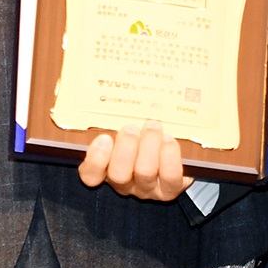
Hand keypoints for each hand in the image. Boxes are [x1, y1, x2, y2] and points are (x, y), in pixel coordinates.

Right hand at [77, 121, 192, 201]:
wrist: (176, 146)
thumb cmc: (142, 130)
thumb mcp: (123, 121)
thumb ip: (112, 112)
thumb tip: (99, 79)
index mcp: (106, 168)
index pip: (90, 174)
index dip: (95, 160)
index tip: (103, 138)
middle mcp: (125, 182)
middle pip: (118, 174)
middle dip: (126, 149)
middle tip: (132, 128)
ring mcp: (148, 188)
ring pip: (144, 173)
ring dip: (149, 146)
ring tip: (153, 126)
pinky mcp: (172, 187)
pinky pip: (170, 176)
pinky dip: (169, 156)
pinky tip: (169, 141)